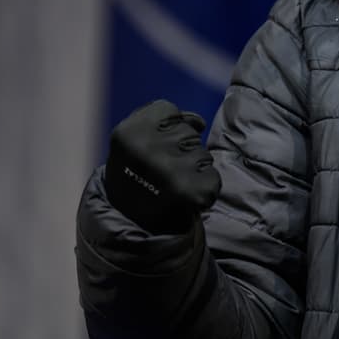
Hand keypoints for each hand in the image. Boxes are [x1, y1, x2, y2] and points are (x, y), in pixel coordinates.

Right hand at [104, 99, 221, 233]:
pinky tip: (183, 199)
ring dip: (192, 169)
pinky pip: (212, 178)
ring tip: (170, 187)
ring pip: (202, 154)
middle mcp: (147, 150)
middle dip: (180, 150)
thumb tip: (199, 122)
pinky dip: (203, 188)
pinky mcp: (192, 192)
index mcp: (128, 133)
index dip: (166, 128)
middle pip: (188, 132)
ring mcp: (171, 171)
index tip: (152, 147)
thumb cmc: (133, 178)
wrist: (126, 228)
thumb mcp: (133, 143)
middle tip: (160, 174)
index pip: (168, 110)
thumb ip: (162, 122)